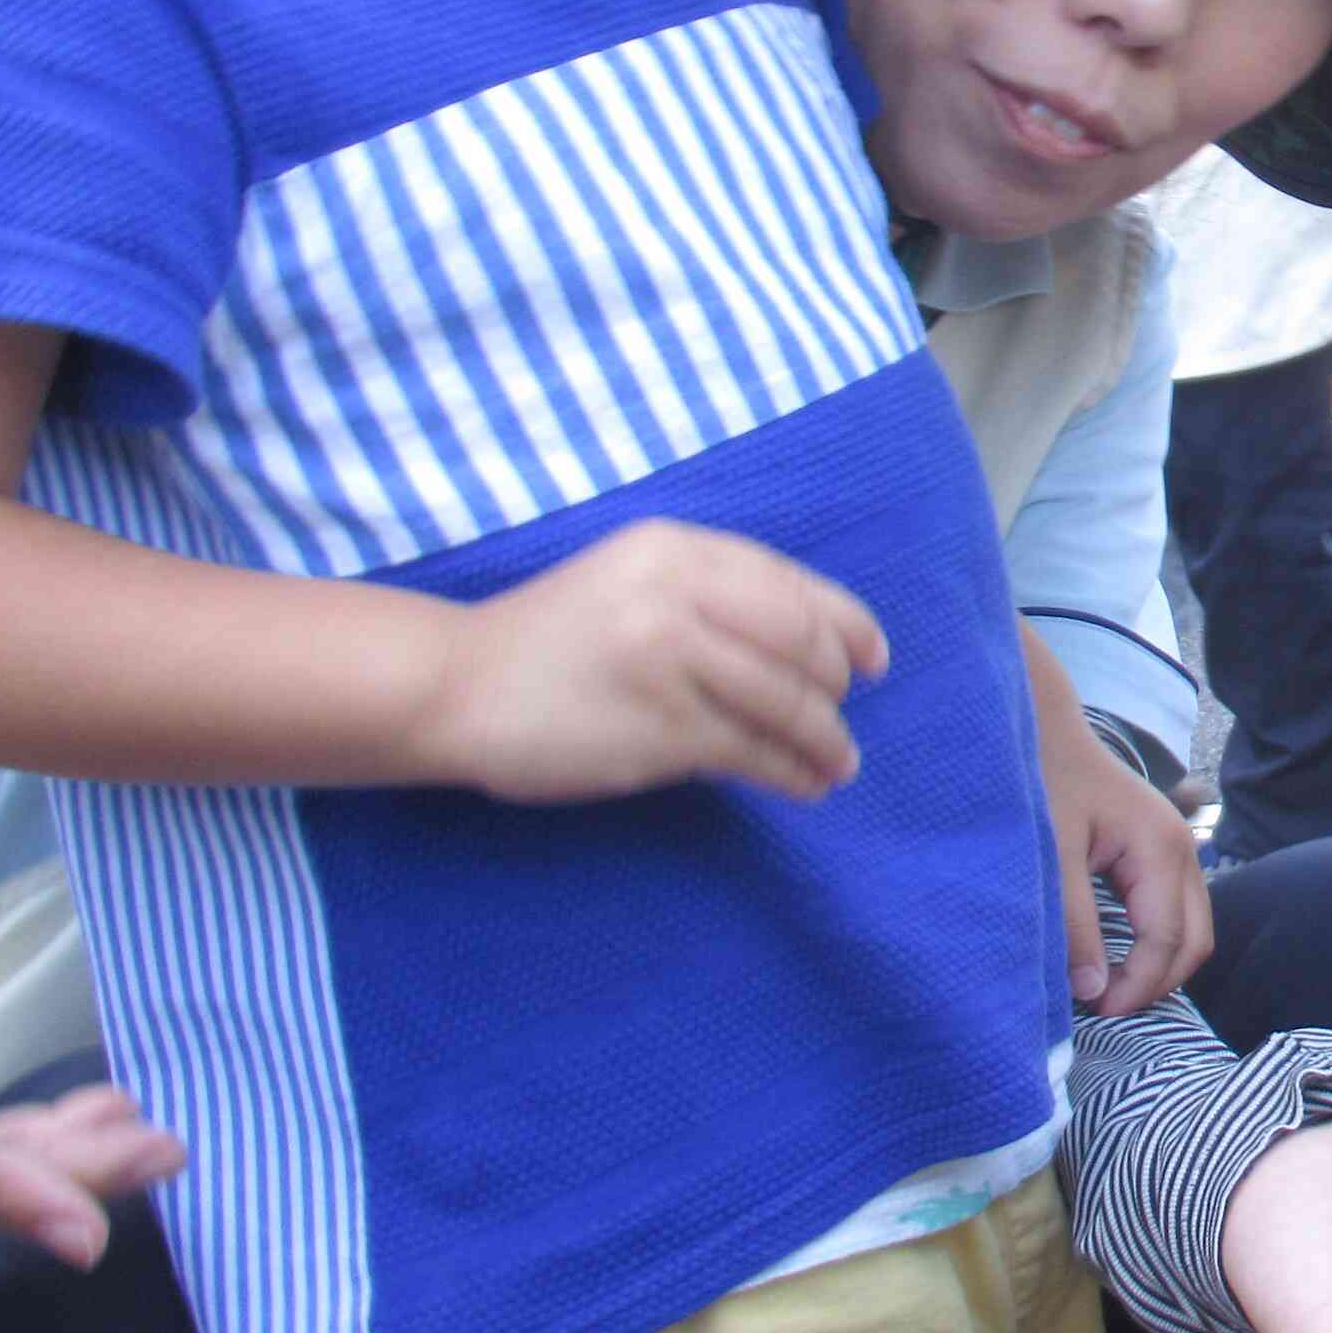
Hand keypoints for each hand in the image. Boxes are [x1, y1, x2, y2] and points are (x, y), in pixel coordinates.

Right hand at [414, 520, 886, 802]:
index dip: (846, 625)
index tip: (874, 659)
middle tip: (845, 716)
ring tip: (839, 764)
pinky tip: (805, 784)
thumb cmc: (548, 639)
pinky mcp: (663, 726)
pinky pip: (754, 751)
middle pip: (802, 641)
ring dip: (826, 739)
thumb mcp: (629, 581)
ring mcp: (672, 659)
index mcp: (675, 548)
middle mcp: (679, 592)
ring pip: (787, 701)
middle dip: (838, 686)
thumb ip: (709, 592)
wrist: (457, 685)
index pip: (791, 585)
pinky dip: (792, 771)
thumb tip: (811, 640)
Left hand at [1037, 711, 1207, 1017]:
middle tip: (1105, 1007)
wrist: (1044, 730)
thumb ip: (1074, 923)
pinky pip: (1175, 913)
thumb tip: (1090, 990)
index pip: (1167, 942)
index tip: (1095, 1010)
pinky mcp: (1161, 852)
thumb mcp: (1053, 856)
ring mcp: (1177, 849)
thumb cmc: (1047, 781)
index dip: (1136, 986)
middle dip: (1156, 984)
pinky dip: (1155, 944)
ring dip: (1158, 966)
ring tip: (1110, 989)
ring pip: (1191, 930)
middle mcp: (1182, 849)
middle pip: (1195, 942)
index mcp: (1160, 848)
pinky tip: (1117, 957)